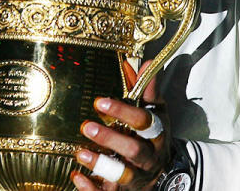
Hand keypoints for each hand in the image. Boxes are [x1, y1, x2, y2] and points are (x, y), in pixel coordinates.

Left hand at [70, 62, 171, 190]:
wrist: (163, 174)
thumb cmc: (153, 137)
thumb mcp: (155, 113)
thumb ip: (146, 91)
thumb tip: (144, 61)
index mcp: (156, 135)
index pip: (145, 123)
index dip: (124, 112)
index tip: (100, 102)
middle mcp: (148, 157)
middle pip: (134, 150)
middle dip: (111, 139)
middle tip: (87, 126)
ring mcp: (136, 177)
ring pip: (122, 174)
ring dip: (100, 165)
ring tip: (79, 153)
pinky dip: (91, 188)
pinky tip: (75, 176)